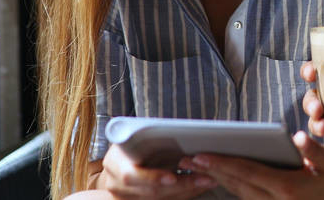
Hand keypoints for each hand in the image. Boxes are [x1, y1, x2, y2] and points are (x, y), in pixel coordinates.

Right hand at [98, 144, 215, 198]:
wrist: (120, 156)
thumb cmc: (131, 140)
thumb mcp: (134, 134)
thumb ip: (147, 136)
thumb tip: (174, 131)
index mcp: (114, 163)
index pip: (131, 176)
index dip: (153, 178)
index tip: (172, 177)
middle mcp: (116, 184)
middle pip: (151, 191)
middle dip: (181, 185)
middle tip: (205, 178)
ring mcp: (126, 197)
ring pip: (160, 199)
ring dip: (187, 191)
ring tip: (208, 180)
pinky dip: (184, 194)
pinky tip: (199, 186)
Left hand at [179, 132, 323, 198]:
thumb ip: (312, 150)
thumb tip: (296, 136)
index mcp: (286, 187)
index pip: (247, 172)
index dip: (222, 163)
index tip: (201, 155)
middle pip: (235, 184)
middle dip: (210, 171)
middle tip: (186, 159)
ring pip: (237, 194)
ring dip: (216, 180)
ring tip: (195, 168)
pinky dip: (230, 189)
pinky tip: (219, 180)